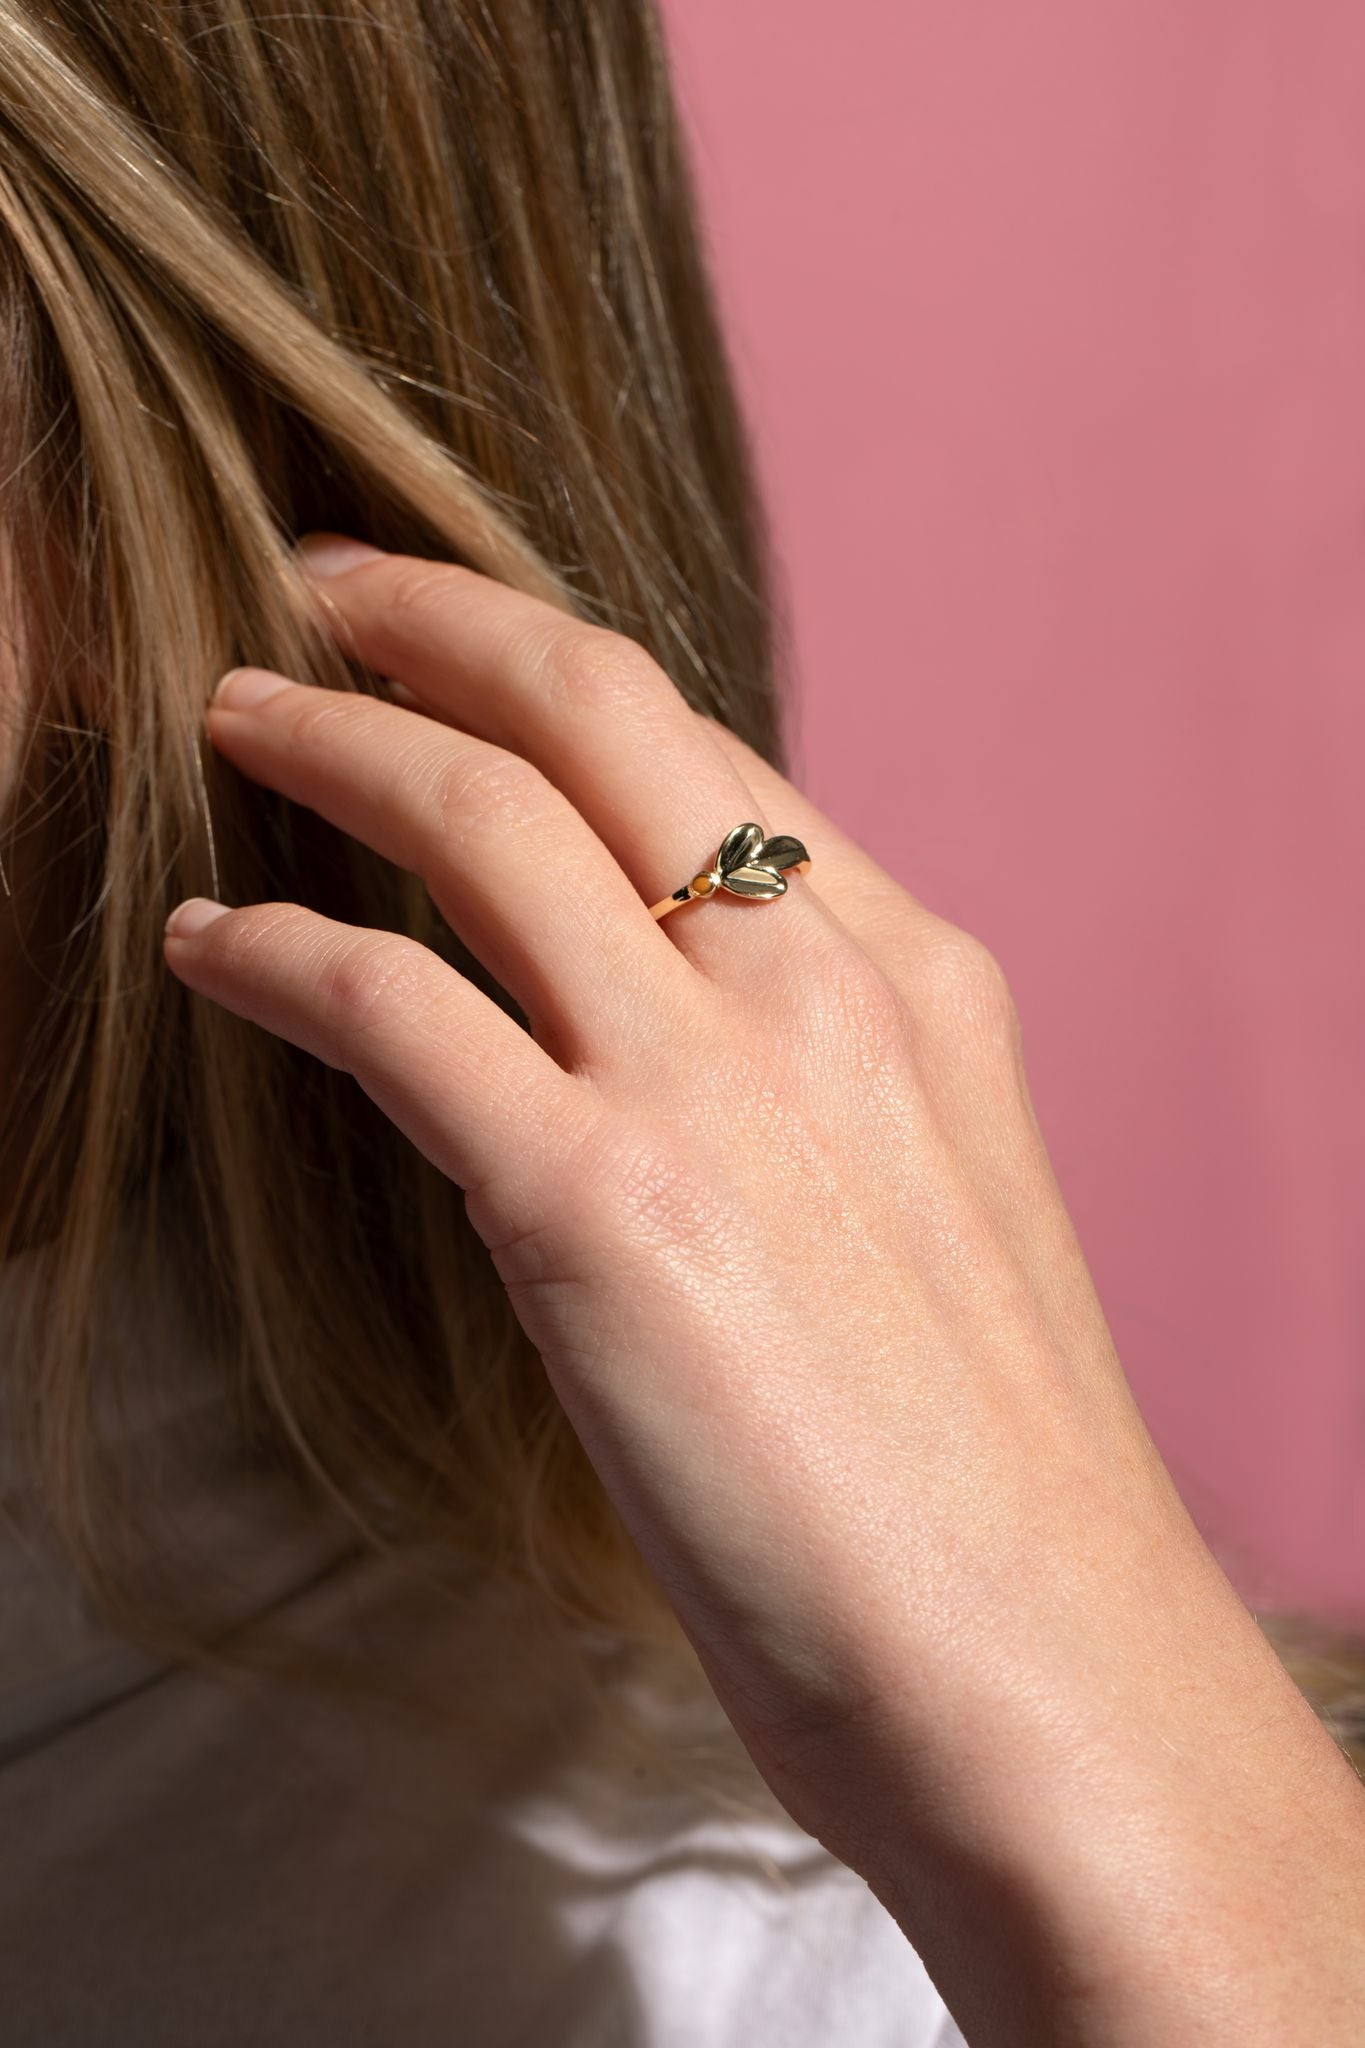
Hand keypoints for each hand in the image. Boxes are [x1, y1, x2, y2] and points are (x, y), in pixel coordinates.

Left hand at [164, 538, 1364, 2045]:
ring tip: (240, 715)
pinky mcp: (605, 1206)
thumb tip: (645, 1046)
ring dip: (335, 742)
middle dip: (438, 617)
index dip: (562, 661)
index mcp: (914, 979)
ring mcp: (718, 1081)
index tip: (465, 635)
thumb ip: (801, 1096)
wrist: (1052, 1678)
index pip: (709, 749)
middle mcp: (825, 983)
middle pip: (598, 708)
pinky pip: (391, 1007)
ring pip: (481, 816)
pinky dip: (277, 953)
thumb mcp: (922, 1215)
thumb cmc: (984, 1487)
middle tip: (324, 584)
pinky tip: (211, 947)